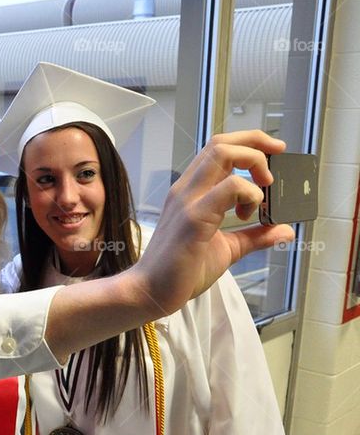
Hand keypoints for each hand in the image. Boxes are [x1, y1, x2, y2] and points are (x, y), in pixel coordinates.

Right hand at [130, 130, 294, 315]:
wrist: (151, 291)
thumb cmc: (180, 270)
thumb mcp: (227, 249)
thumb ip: (253, 236)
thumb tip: (283, 230)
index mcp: (191, 192)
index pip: (218, 149)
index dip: (249, 142)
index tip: (272, 153)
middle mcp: (187, 190)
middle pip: (222, 143)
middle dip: (257, 143)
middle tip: (276, 163)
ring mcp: (188, 201)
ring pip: (223, 154)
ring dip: (254, 164)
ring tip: (263, 192)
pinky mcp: (195, 218)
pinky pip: (230, 189)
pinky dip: (251, 195)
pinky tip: (250, 213)